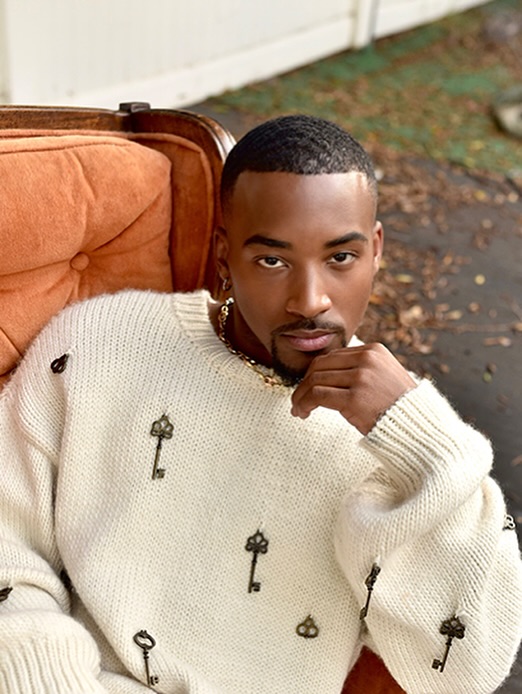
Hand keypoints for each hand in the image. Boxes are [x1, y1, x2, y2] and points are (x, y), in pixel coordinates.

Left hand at [290, 343, 415, 434]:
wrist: (418, 429)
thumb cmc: (398, 408)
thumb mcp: (383, 376)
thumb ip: (360, 369)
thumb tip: (324, 372)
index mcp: (374, 350)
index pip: (332, 356)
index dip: (314, 372)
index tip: (308, 388)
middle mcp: (367, 360)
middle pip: (319, 365)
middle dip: (304, 384)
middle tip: (298, 401)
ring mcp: (362, 378)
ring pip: (315, 380)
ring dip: (301, 396)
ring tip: (298, 410)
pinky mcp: (355, 398)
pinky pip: (317, 396)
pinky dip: (304, 404)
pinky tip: (302, 413)